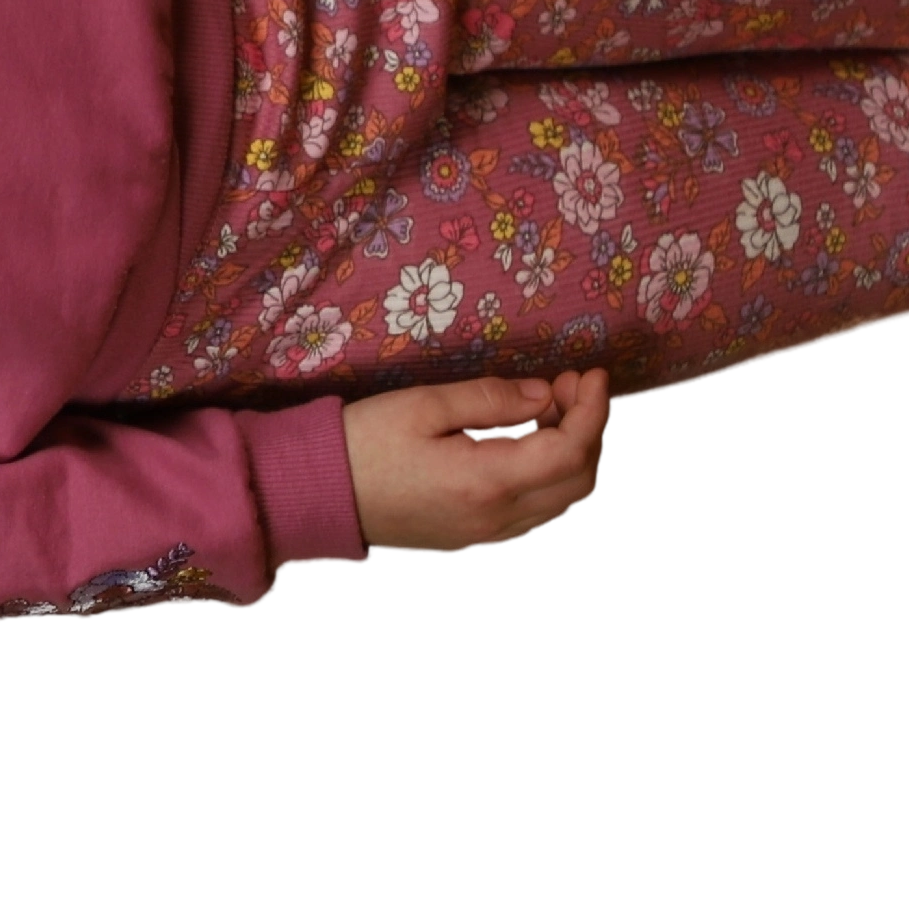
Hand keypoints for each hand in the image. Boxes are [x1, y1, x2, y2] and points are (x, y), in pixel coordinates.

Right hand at [344, 368, 616, 554]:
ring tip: (547, 409)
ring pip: (560, 499)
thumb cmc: (361, 443)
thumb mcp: (424, 404)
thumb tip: (543, 396)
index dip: (591, 409)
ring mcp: (486, 532)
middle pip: (577, 479)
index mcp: (486, 481)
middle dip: (586, 428)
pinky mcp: (473, 535)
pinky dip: (548, 475)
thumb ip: (490, 399)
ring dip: (570, 453)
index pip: (570, 450)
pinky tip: (525, 443)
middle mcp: (496, 516)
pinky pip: (533, 510)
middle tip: (567, 386)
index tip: (590, 374)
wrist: (317, 494)